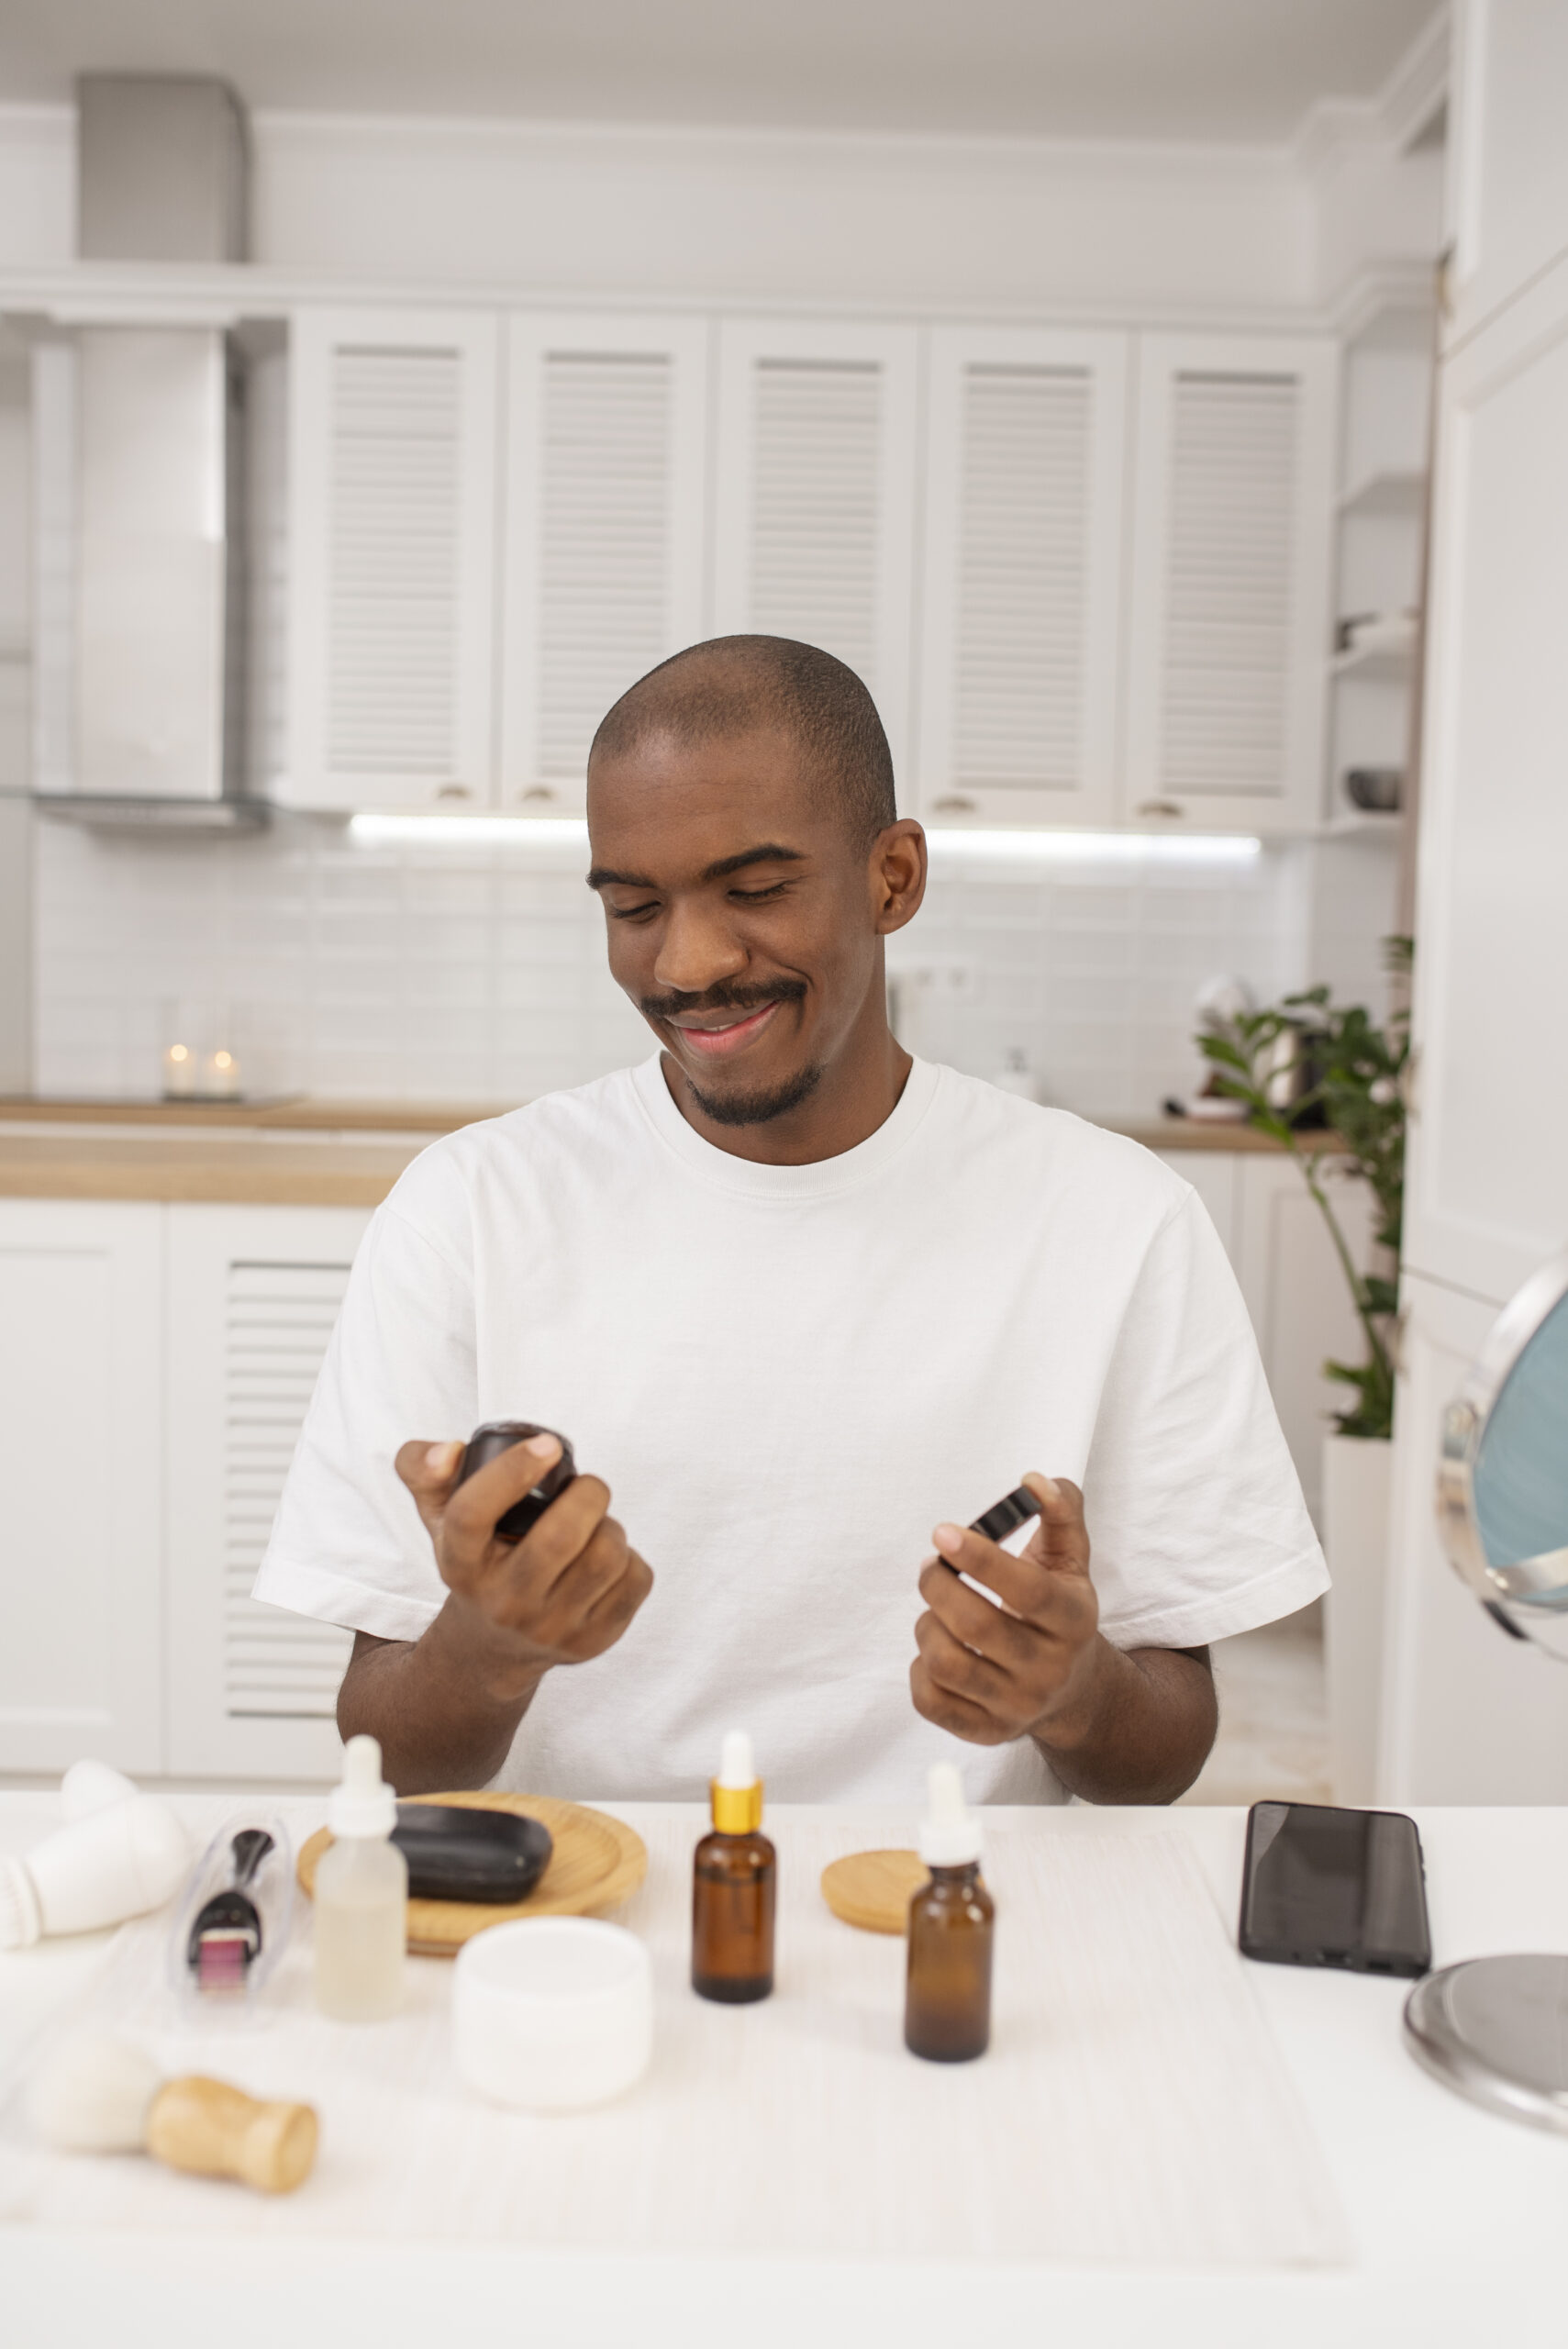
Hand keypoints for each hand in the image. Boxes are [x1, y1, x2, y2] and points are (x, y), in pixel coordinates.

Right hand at [395, 1433, 652, 1689]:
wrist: (493, 1646)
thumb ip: (425, 1469)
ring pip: (606, 1557)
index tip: (548, 1445)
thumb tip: (451, 1451)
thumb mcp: (439, 1517)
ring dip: (611, 1526)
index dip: (511, 1471)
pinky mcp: (591, 1642)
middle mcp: (503, 1603)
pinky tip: (607, 1560)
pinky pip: (635, 1580)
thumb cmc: (477, 1561)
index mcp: (460, 1565)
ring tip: (595, 1525)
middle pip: (559, 1537)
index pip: (473, 1514)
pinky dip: (631, 1557)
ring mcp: (549, 1629)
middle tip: (587, 1485)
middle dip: (588, 1493)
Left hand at [910, 1474, 1103, 1748]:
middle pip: (975, 1627)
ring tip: (937, 1610)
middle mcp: (1050, 1669)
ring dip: (927, 1625)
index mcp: (1073, 1621)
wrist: (1075, 1690)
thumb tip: (1034, 1483)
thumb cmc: (1060, 1612)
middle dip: (938, 1586)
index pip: (1025, 1590)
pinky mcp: (987, 1731)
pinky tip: (936, 1651)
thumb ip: (1061, 1511)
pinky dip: (920, 1669)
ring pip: (946, 1664)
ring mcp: (1018, 1706)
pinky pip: (930, 1701)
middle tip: (931, 1566)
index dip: (981, 1558)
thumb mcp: (1070, 1561)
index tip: (943, 1533)